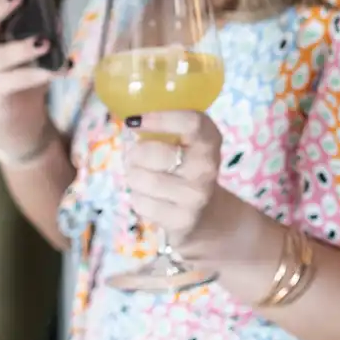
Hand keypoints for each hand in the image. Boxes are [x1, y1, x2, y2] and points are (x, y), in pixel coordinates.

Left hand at [122, 110, 245, 262]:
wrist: (209, 215)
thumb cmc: (187, 170)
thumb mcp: (187, 144)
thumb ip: (165, 129)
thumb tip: (130, 123)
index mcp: (209, 140)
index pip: (191, 122)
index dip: (160, 118)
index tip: (134, 121)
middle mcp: (206, 167)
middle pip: (151, 153)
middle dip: (134, 154)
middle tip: (135, 156)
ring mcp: (195, 196)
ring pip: (139, 178)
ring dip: (133, 176)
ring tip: (142, 177)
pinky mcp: (181, 220)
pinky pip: (140, 203)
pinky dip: (138, 198)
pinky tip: (149, 197)